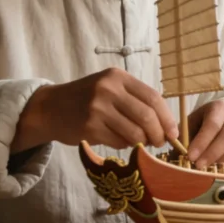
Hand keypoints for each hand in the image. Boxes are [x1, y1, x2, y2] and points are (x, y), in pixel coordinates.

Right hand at [11, 67, 178, 153]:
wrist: (50, 108)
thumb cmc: (86, 99)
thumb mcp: (110, 88)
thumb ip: (135, 100)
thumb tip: (165, 124)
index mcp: (118, 77)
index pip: (153, 97)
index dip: (167, 117)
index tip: (173, 131)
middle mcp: (108, 89)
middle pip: (146, 116)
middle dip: (158, 133)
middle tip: (160, 142)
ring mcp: (98, 108)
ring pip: (135, 132)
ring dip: (143, 142)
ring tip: (141, 143)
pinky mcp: (89, 127)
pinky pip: (119, 141)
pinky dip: (125, 145)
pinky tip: (120, 141)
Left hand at [185, 100, 223, 168]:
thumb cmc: (206, 123)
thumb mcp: (194, 123)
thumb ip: (184, 135)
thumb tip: (176, 152)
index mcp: (220, 107)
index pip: (213, 124)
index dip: (202, 142)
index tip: (190, 156)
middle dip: (211, 154)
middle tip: (198, 166)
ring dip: (221, 161)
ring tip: (209, 167)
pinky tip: (221, 165)